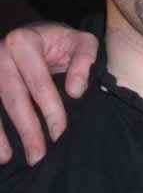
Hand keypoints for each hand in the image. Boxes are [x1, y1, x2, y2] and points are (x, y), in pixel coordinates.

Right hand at [0, 22, 97, 164]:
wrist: (37, 34)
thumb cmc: (62, 41)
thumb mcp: (82, 42)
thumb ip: (84, 61)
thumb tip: (75, 91)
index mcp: (24, 41)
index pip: (39, 82)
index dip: (50, 109)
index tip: (60, 133)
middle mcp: (0, 52)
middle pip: (13, 97)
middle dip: (27, 129)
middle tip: (38, 156)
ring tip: (8, 159)